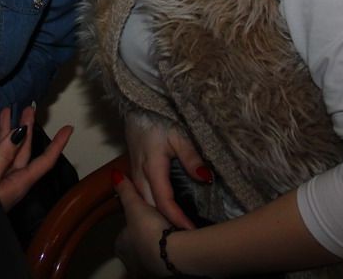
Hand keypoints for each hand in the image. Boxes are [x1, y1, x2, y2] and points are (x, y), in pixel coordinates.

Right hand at [0, 105, 72, 211]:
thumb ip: (3, 156)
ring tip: (7, 110)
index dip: (57, 144)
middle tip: (28, 108)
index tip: (69, 128)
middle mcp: (13, 179)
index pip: (44, 161)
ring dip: (7, 130)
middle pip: (24, 150)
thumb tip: (18, 133)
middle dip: (26, 128)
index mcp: (19, 182)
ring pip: (7, 150)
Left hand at [113, 169, 178, 277]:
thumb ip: (126, 190)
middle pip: (135, 248)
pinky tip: (176, 246)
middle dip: (143, 239)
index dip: (130, 227)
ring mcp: (146, 270)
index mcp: (120, 245)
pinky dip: (168, 254)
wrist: (172, 251)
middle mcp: (130, 261)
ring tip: (168, 235)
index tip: (142, 220)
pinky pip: (163, 262)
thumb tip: (114, 174)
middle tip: (156, 227)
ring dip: (156, 247)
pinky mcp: (163, 274)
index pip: (122, 236)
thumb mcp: (135, 205)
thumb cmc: (148, 229)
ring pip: (149, 256)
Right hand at [124, 112, 210, 229]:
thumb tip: (206, 178)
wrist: (137, 104)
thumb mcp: (179, 134)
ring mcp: (135, 172)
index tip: (192, 232)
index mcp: (151, 167)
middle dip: (165, 224)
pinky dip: (152, 206)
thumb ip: (191, 157)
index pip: (164, 201)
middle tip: (186, 238)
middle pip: (150, 207)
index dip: (177, 219)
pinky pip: (141, 195)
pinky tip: (163, 212)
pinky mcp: (135, 169)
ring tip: (176, 229)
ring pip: (143, 203)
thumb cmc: (159, 117)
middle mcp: (140, 174)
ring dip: (157, 217)